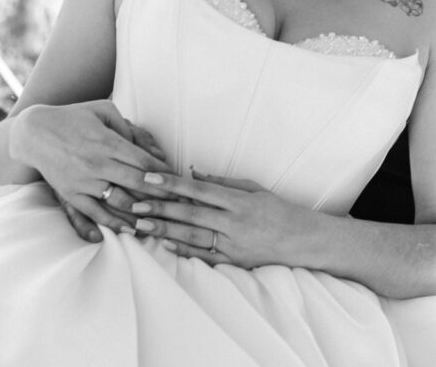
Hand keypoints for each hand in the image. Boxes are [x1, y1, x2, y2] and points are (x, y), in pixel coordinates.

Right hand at [10, 101, 171, 239]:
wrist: (33, 132)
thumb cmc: (74, 117)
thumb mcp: (103, 111)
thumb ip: (130, 128)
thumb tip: (153, 152)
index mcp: (107, 142)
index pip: (143, 162)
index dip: (164, 174)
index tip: (179, 182)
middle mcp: (97, 163)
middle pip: (137, 184)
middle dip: (162, 196)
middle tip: (181, 205)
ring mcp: (83, 181)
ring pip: (119, 202)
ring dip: (142, 213)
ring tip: (162, 222)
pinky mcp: (70, 194)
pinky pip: (94, 213)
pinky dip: (114, 223)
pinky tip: (130, 230)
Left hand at [130, 170, 313, 268]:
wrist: (300, 240)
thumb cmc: (276, 210)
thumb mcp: (254, 188)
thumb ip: (223, 182)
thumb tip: (194, 174)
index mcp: (239, 201)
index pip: (199, 190)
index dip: (173, 183)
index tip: (150, 178)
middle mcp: (234, 222)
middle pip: (191, 213)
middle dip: (161, 207)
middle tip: (136, 203)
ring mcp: (233, 244)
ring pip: (193, 235)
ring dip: (165, 229)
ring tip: (142, 224)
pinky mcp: (233, 261)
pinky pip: (204, 256)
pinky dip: (183, 249)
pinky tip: (165, 243)